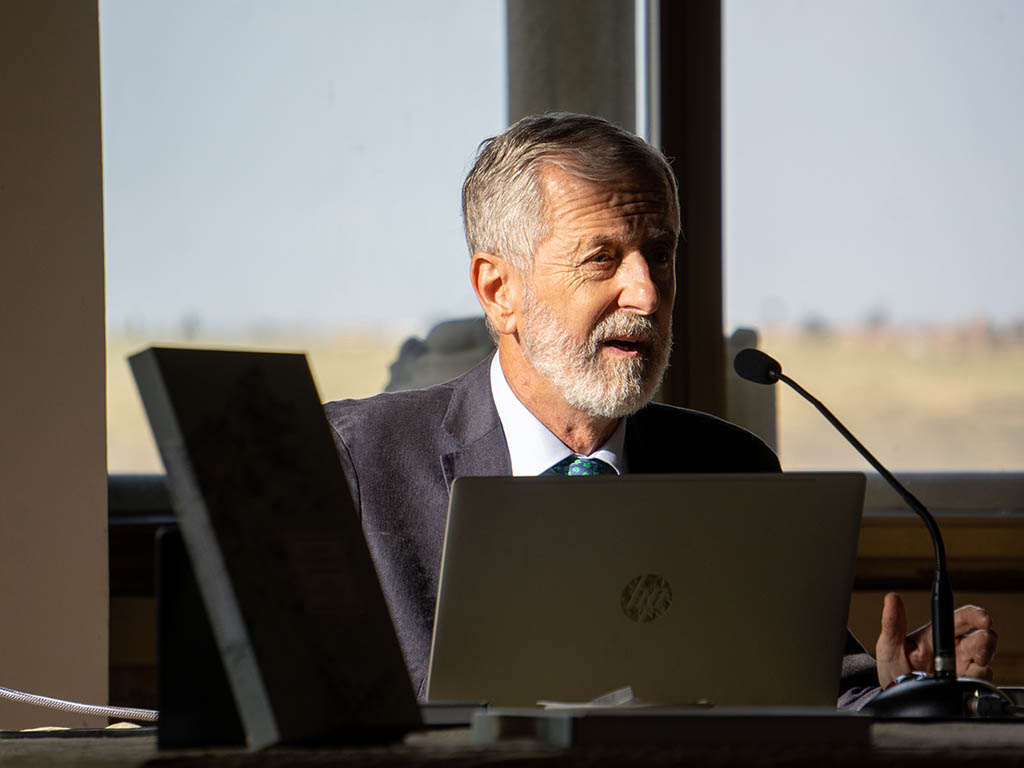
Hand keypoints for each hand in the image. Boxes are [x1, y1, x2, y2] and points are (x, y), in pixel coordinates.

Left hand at [874, 592, 997, 687]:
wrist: (894, 699)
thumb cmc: (892, 669)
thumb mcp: (888, 647)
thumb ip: (892, 624)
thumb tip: (892, 598)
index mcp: (938, 635)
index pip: (962, 618)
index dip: (976, 616)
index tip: (984, 619)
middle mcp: (955, 650)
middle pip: (983, 639)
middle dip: (986, 643)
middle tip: (979, 652)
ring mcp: (963, 670)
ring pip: (985, 663)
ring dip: (982, 666)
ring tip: (969, 671)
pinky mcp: (966, 689)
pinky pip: (980, 686)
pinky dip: (976, 685)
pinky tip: (962, 686)